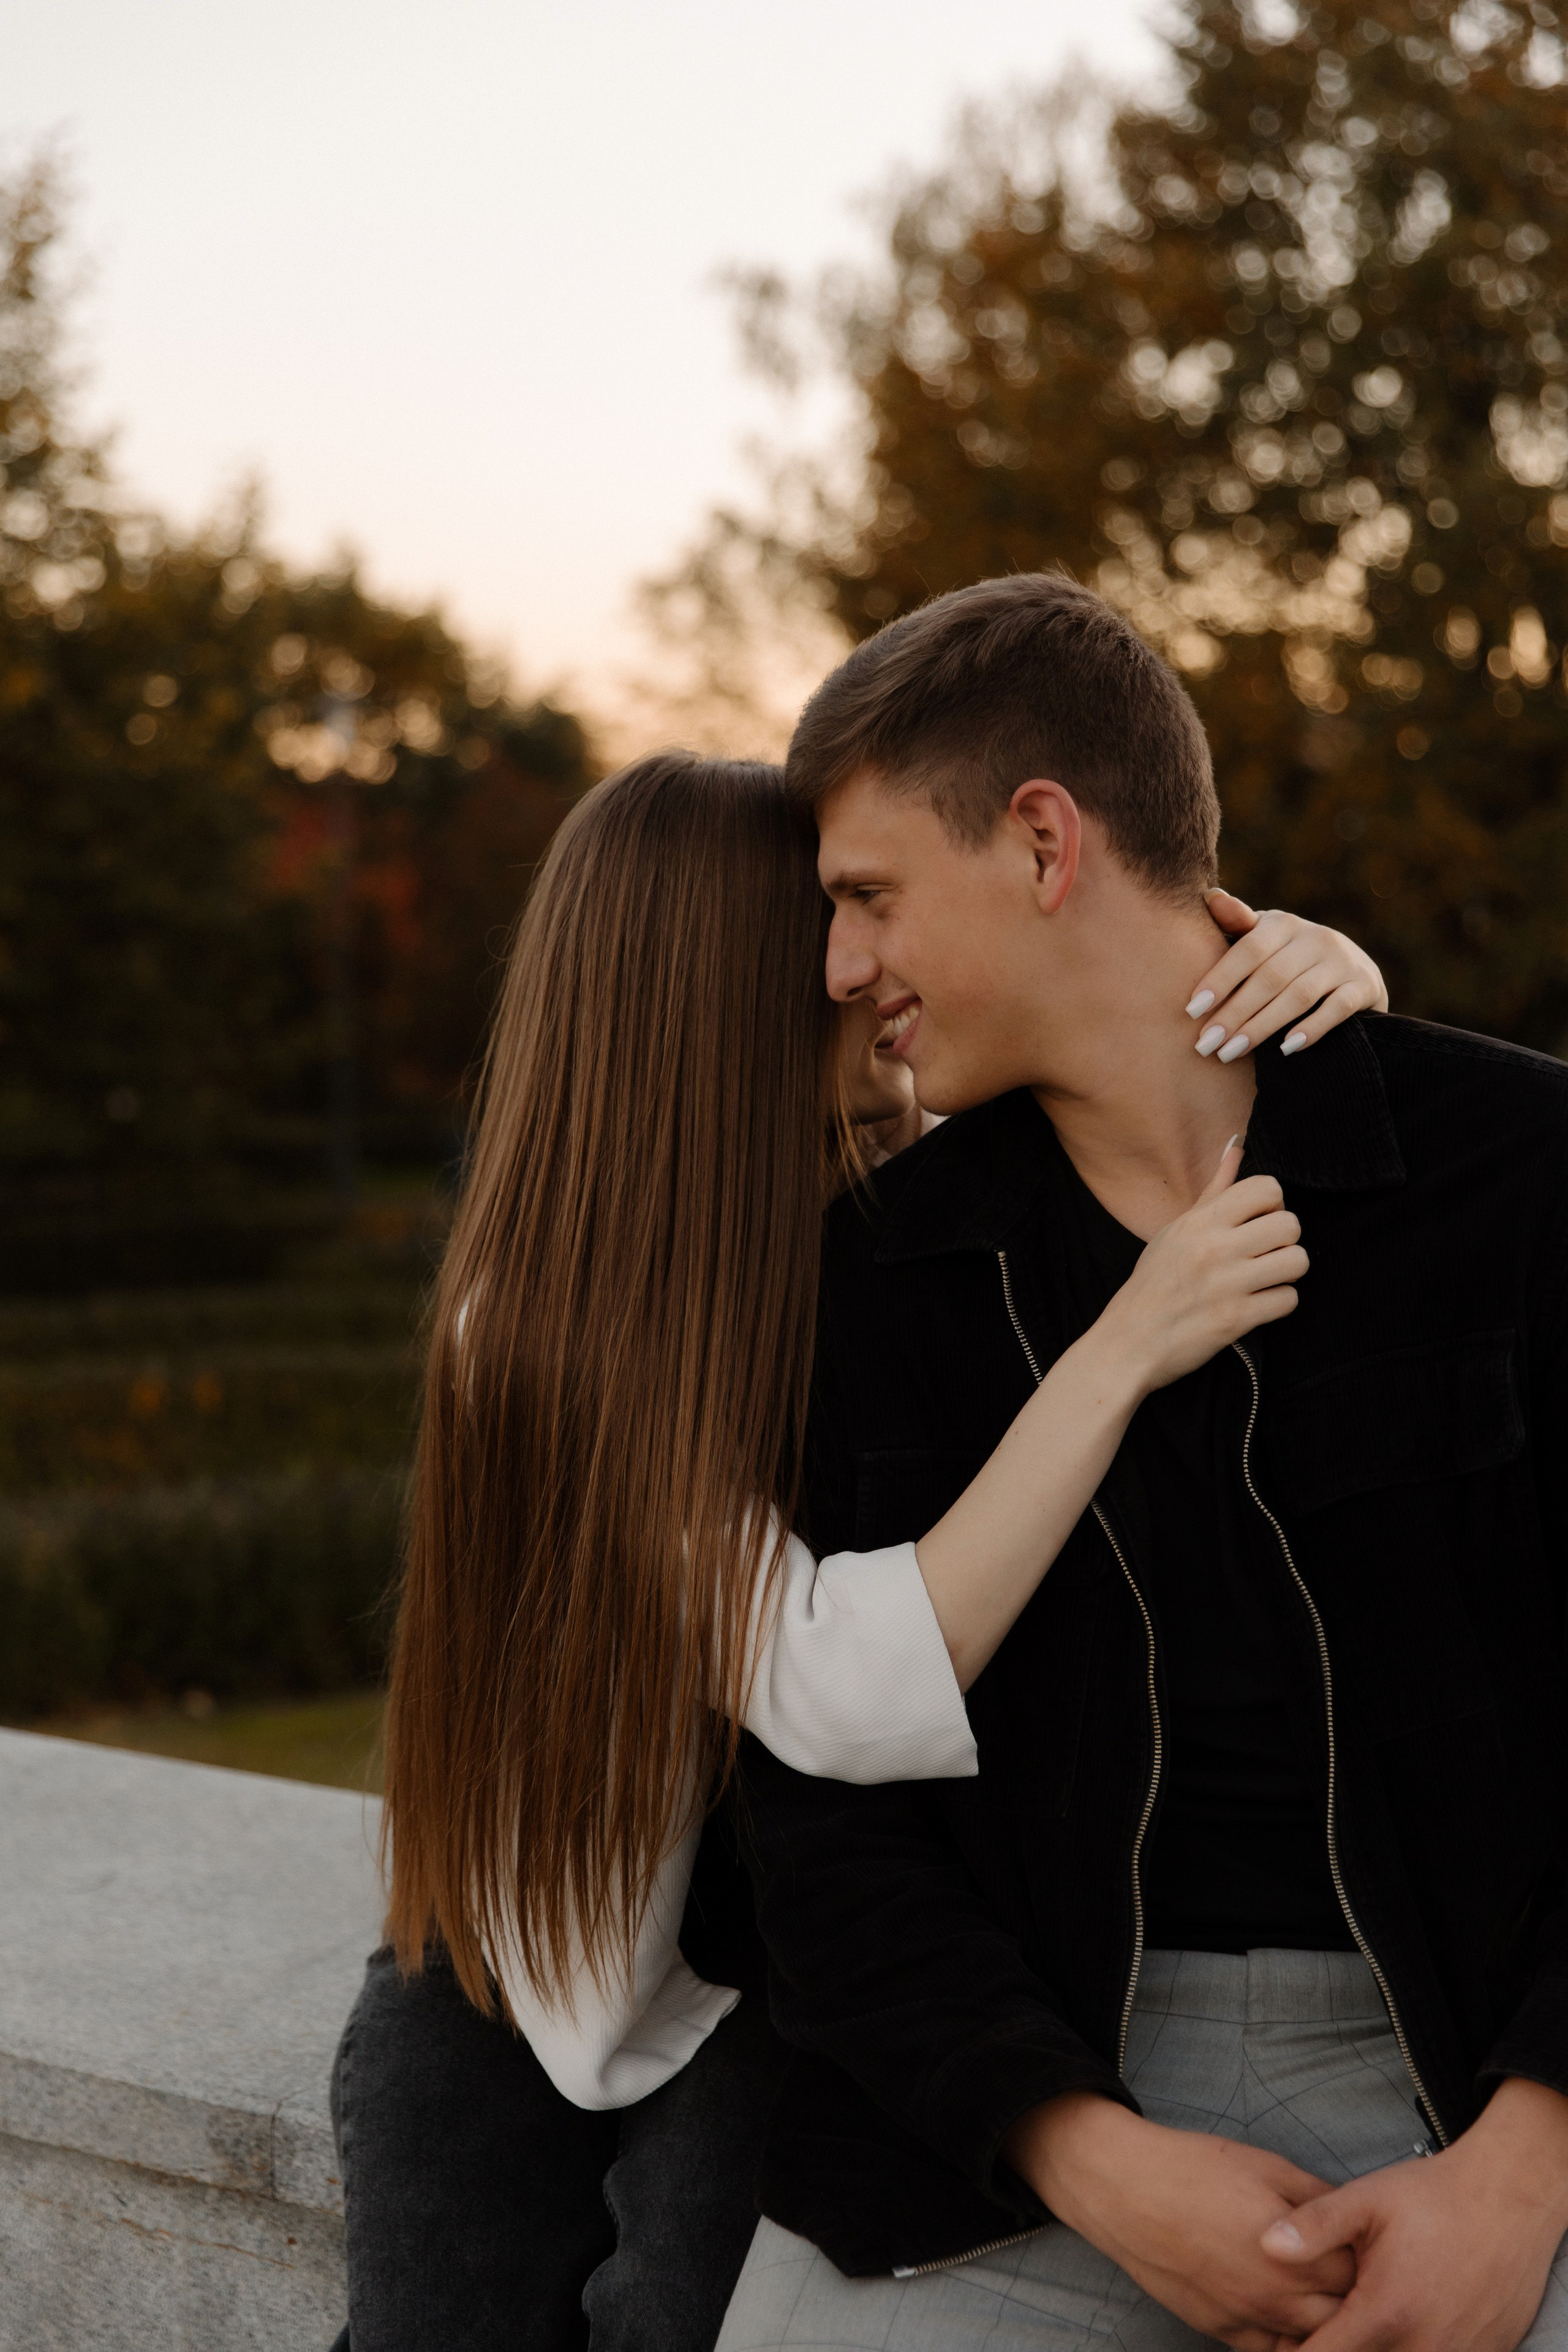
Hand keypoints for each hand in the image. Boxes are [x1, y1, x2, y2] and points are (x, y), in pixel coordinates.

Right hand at [1004, 2092, 1354, 2349]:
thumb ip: (1315, 2198)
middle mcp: (1277, 2297)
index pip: (1359, 2276)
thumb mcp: (1267, 2166)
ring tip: (1315, 2293)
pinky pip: (1268, 2350)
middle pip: (1341, 2319)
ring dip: (1319, 2323)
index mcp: (1296, 2254)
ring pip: (1307, 2343)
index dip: (1367, 2259)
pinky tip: (1282, 2310)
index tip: (1367, 2245)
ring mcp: (1248, 2319)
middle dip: (1351, 2299)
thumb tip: (1350, 2215)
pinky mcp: (1220, 2331)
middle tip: (1345, 2273)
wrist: (1127, 2191)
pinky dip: (1283, 2338)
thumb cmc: (1195, 2169)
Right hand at [1090, 1139, 1306, 1398]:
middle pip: (1290, 1224)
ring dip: (1286, 1272)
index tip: (1257, 1222)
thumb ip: (1213, 1190)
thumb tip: (1237, 1147)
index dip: (1272, 1204)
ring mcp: (1226, 1284)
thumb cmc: (1152, 1284)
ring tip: (1265, 1279)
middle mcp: (1214, 1247)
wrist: (1128, 1343)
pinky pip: (1288, 1300)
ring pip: (1297, 1261)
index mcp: (1199, 1221)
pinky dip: (1278, 1304)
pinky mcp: (1235, 1319)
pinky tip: (1257, 1304)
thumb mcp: (1176, 1231)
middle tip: (1264, 1254)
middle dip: (1284, 1240)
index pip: (1266, 1188)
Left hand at [1185, 894, 1388, 1063]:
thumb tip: (1210, 896)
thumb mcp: (1264, 937)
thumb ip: (1238, 923)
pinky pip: (1337, 1008)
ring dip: (1262, 1026)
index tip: (1192, 1011)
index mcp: (1283, 924)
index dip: (1220, 979)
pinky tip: (1285, 1049)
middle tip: (1206, 1044)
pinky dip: (1312, 1028)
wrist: (1355, 971)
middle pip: (1270, 978)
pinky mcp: (1364, 985)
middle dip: (1234, 1013)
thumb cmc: (1289, 957)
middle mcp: (1315, 937)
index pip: (1248, 950)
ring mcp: (1342, 961)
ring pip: (1299, 996)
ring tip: (1231, 1052)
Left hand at [1262, 2078, 1567, 2351]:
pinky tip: (1405, 2317)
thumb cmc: (1436, 2196)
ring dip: (1374, 2348)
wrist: (1509, 2198)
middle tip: (1323, 2320)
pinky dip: (1411, 2346)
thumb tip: (1266, 2246)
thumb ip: (1314, 2226)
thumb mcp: (1367, 2199)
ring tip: (1363, 2313)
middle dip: (1336, 2348)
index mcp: (1386, 2312)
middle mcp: (1423, 2346)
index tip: (1282, 2339)